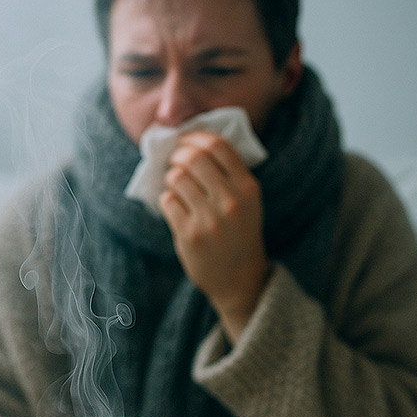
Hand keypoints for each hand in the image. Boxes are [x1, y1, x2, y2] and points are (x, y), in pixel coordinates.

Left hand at [159, 129, 269, 341]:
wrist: (240, 279)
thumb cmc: (239, 233)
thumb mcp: (247, 202)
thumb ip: (228, 174)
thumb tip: (191, 141)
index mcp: (248, 188)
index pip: (217, 145)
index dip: (195, 137)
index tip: (185, 140)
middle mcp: (231, 201)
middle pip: (193, 157)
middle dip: (178, 155)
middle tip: (174, 161)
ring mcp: (209, 219)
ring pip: (176, 178)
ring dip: (171, 179)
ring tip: (177, 189)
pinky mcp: (189, 236)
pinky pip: (167, 201)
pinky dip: (167, 201)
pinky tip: (176, 208)